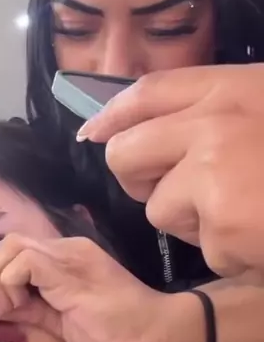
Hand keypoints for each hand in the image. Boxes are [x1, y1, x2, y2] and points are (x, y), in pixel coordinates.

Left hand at [0, 234, 204, 341]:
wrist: (154, 330)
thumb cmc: (113, 330)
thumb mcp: (57, 320)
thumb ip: (26, 309)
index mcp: (59, 259)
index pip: (9, 251)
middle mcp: (62, 249)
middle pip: (5, 243)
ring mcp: (68, 255)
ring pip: (10, 247)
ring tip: (9, 309)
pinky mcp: (71, 269)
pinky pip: (24, 262)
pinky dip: (10, 284)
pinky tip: (21, 306)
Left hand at [76, 63, 263, 276]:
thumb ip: (218, 111)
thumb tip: (138, 127)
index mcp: (235, 89)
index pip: (147, 92)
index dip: (113, 115)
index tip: (94, 133)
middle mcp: (215, 123)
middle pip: (126, 153)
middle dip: (142, 178)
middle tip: (184, 190)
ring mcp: (214, 174)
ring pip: (158, 208)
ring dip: (193, 221)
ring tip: (249, 213)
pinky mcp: (222, 224)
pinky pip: (199, 245)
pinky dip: (227, 252)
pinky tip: (263, 237)